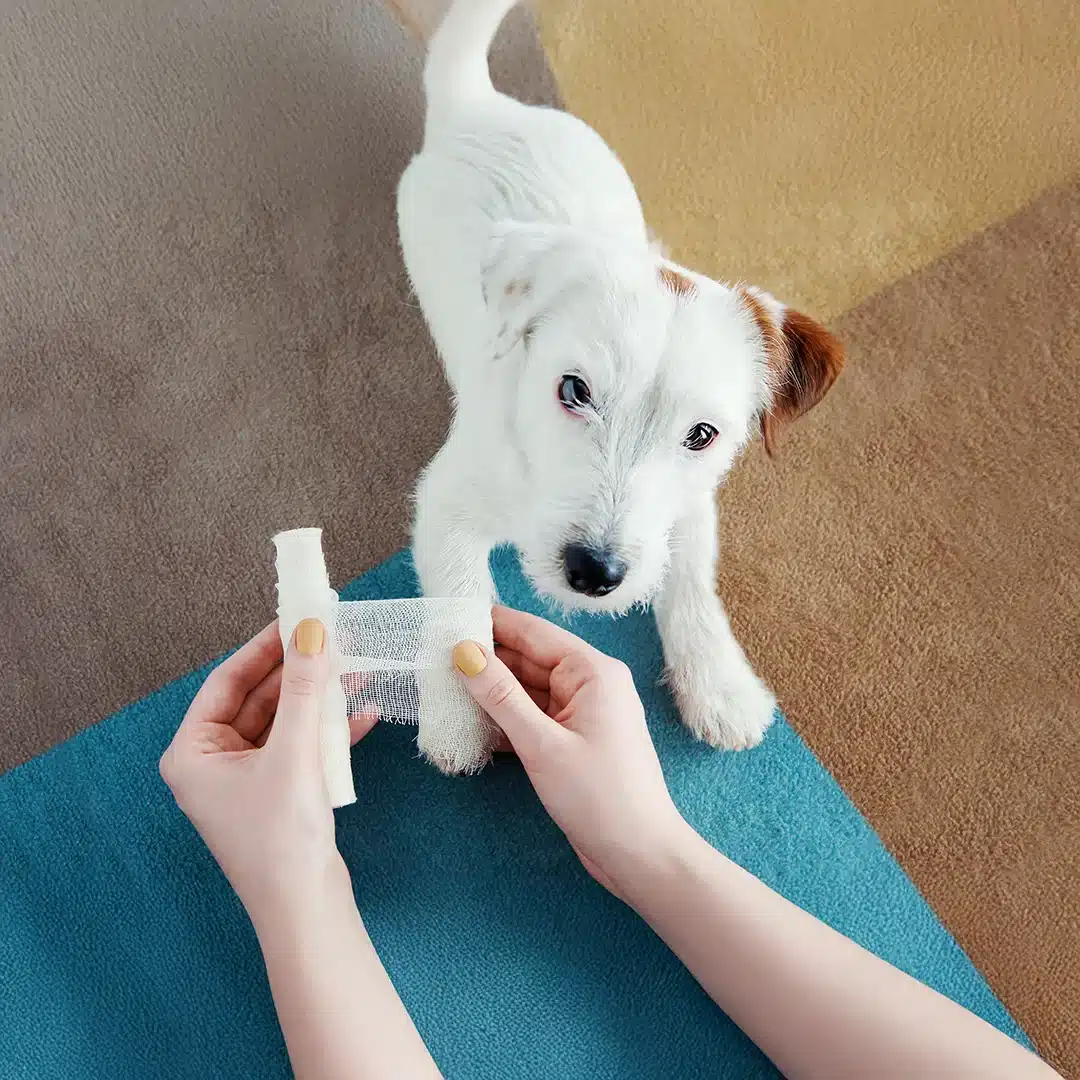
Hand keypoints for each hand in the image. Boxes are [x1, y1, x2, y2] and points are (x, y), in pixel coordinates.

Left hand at [160, 619, 375, 914]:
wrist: (306, 909)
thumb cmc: (282, 839)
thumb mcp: (293, 752)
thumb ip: (304, 688)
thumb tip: (312, 631)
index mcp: (193, 752)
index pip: (227, 682)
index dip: (264, 648)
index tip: (297, 618)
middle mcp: (213, 762)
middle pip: (259, 698)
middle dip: (299, 672)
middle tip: (331, 638)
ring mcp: (246, 778)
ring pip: (284, 720)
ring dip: (318, 698)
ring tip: (355, 669)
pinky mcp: (278, 791)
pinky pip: (300, 745)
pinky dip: (328, 729)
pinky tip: (363, 713)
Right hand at [452, 607, 684, 895]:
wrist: (639, 855)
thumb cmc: (599, 798)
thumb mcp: (542, 744)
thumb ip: (500, 696)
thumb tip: (464, 652)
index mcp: (593, 672)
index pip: (533, 632)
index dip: (490, 623)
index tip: (448, 616)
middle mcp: (590, 684)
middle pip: (528, 659)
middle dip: (484, 660)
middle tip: (434, 656)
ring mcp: (582, 713)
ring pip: (527, 690)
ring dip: (490, 693)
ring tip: (442, 687)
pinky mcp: (573, 740)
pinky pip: (533, 718)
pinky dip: (504, 721)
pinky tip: (469, 725)